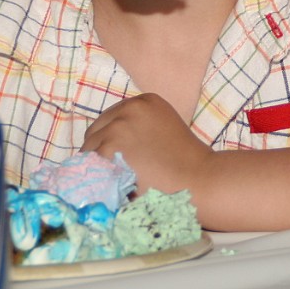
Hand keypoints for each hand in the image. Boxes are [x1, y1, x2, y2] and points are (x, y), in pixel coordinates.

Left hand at [82, 93, 212, 195]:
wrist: (199, 180)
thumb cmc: (188, 165)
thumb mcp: (164, 131)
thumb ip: (139, 130)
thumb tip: (112, 147)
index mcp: (145, 101)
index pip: (111, 119)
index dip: (111, 141)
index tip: (119, 158)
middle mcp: (129, 107)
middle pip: (97, 131)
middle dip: (102, 152)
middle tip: (115, 174)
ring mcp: (118, 125)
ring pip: (90, 148)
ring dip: (99, 166)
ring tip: (114, 183)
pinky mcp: (110, 146)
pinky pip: (90, 163)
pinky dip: (96, 177)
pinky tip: (111, 187)